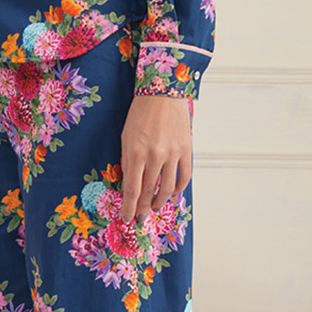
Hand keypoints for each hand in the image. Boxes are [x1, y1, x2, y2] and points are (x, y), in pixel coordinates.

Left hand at [120, 93, 192, 222]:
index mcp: (136, 152)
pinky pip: (184, 176)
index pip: (132, 189)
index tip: (127, 218)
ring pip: (168, 188)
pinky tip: (172, 193)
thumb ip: (127, 162)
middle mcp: (155, 156)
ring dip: (161, 201)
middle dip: (143, 208)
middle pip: (149, 191)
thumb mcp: (125, 137)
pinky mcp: (186, 150)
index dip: (129, 207)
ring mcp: (173, 153)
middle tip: (141, 218)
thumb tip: (128, 185)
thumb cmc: (140, 114)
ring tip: (155, 208)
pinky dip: (178, 189)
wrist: (163, 93)